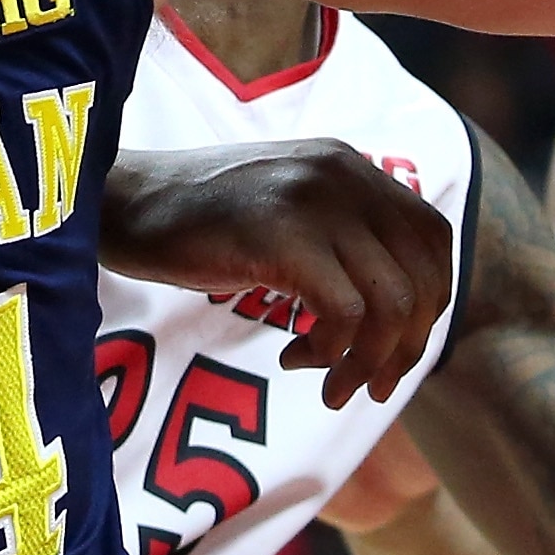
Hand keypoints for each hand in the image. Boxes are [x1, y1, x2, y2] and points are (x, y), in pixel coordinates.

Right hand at [98, 139, 454, 407]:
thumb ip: (336, 237)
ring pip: (390, 302)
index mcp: (348, 166)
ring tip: (332, 386)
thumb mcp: (282, 211)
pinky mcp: (280, 235)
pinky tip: (293, 358)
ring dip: (368, 362)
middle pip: (421, 276)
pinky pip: (343, 313)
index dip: (430, 303)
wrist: (120, 201)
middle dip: (405, 348)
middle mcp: (342, 174)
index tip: (394, 348)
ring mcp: (313, 201)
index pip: (433, 238)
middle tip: (368, 387)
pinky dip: (329, 352)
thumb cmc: (194, 221)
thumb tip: (390, 312)